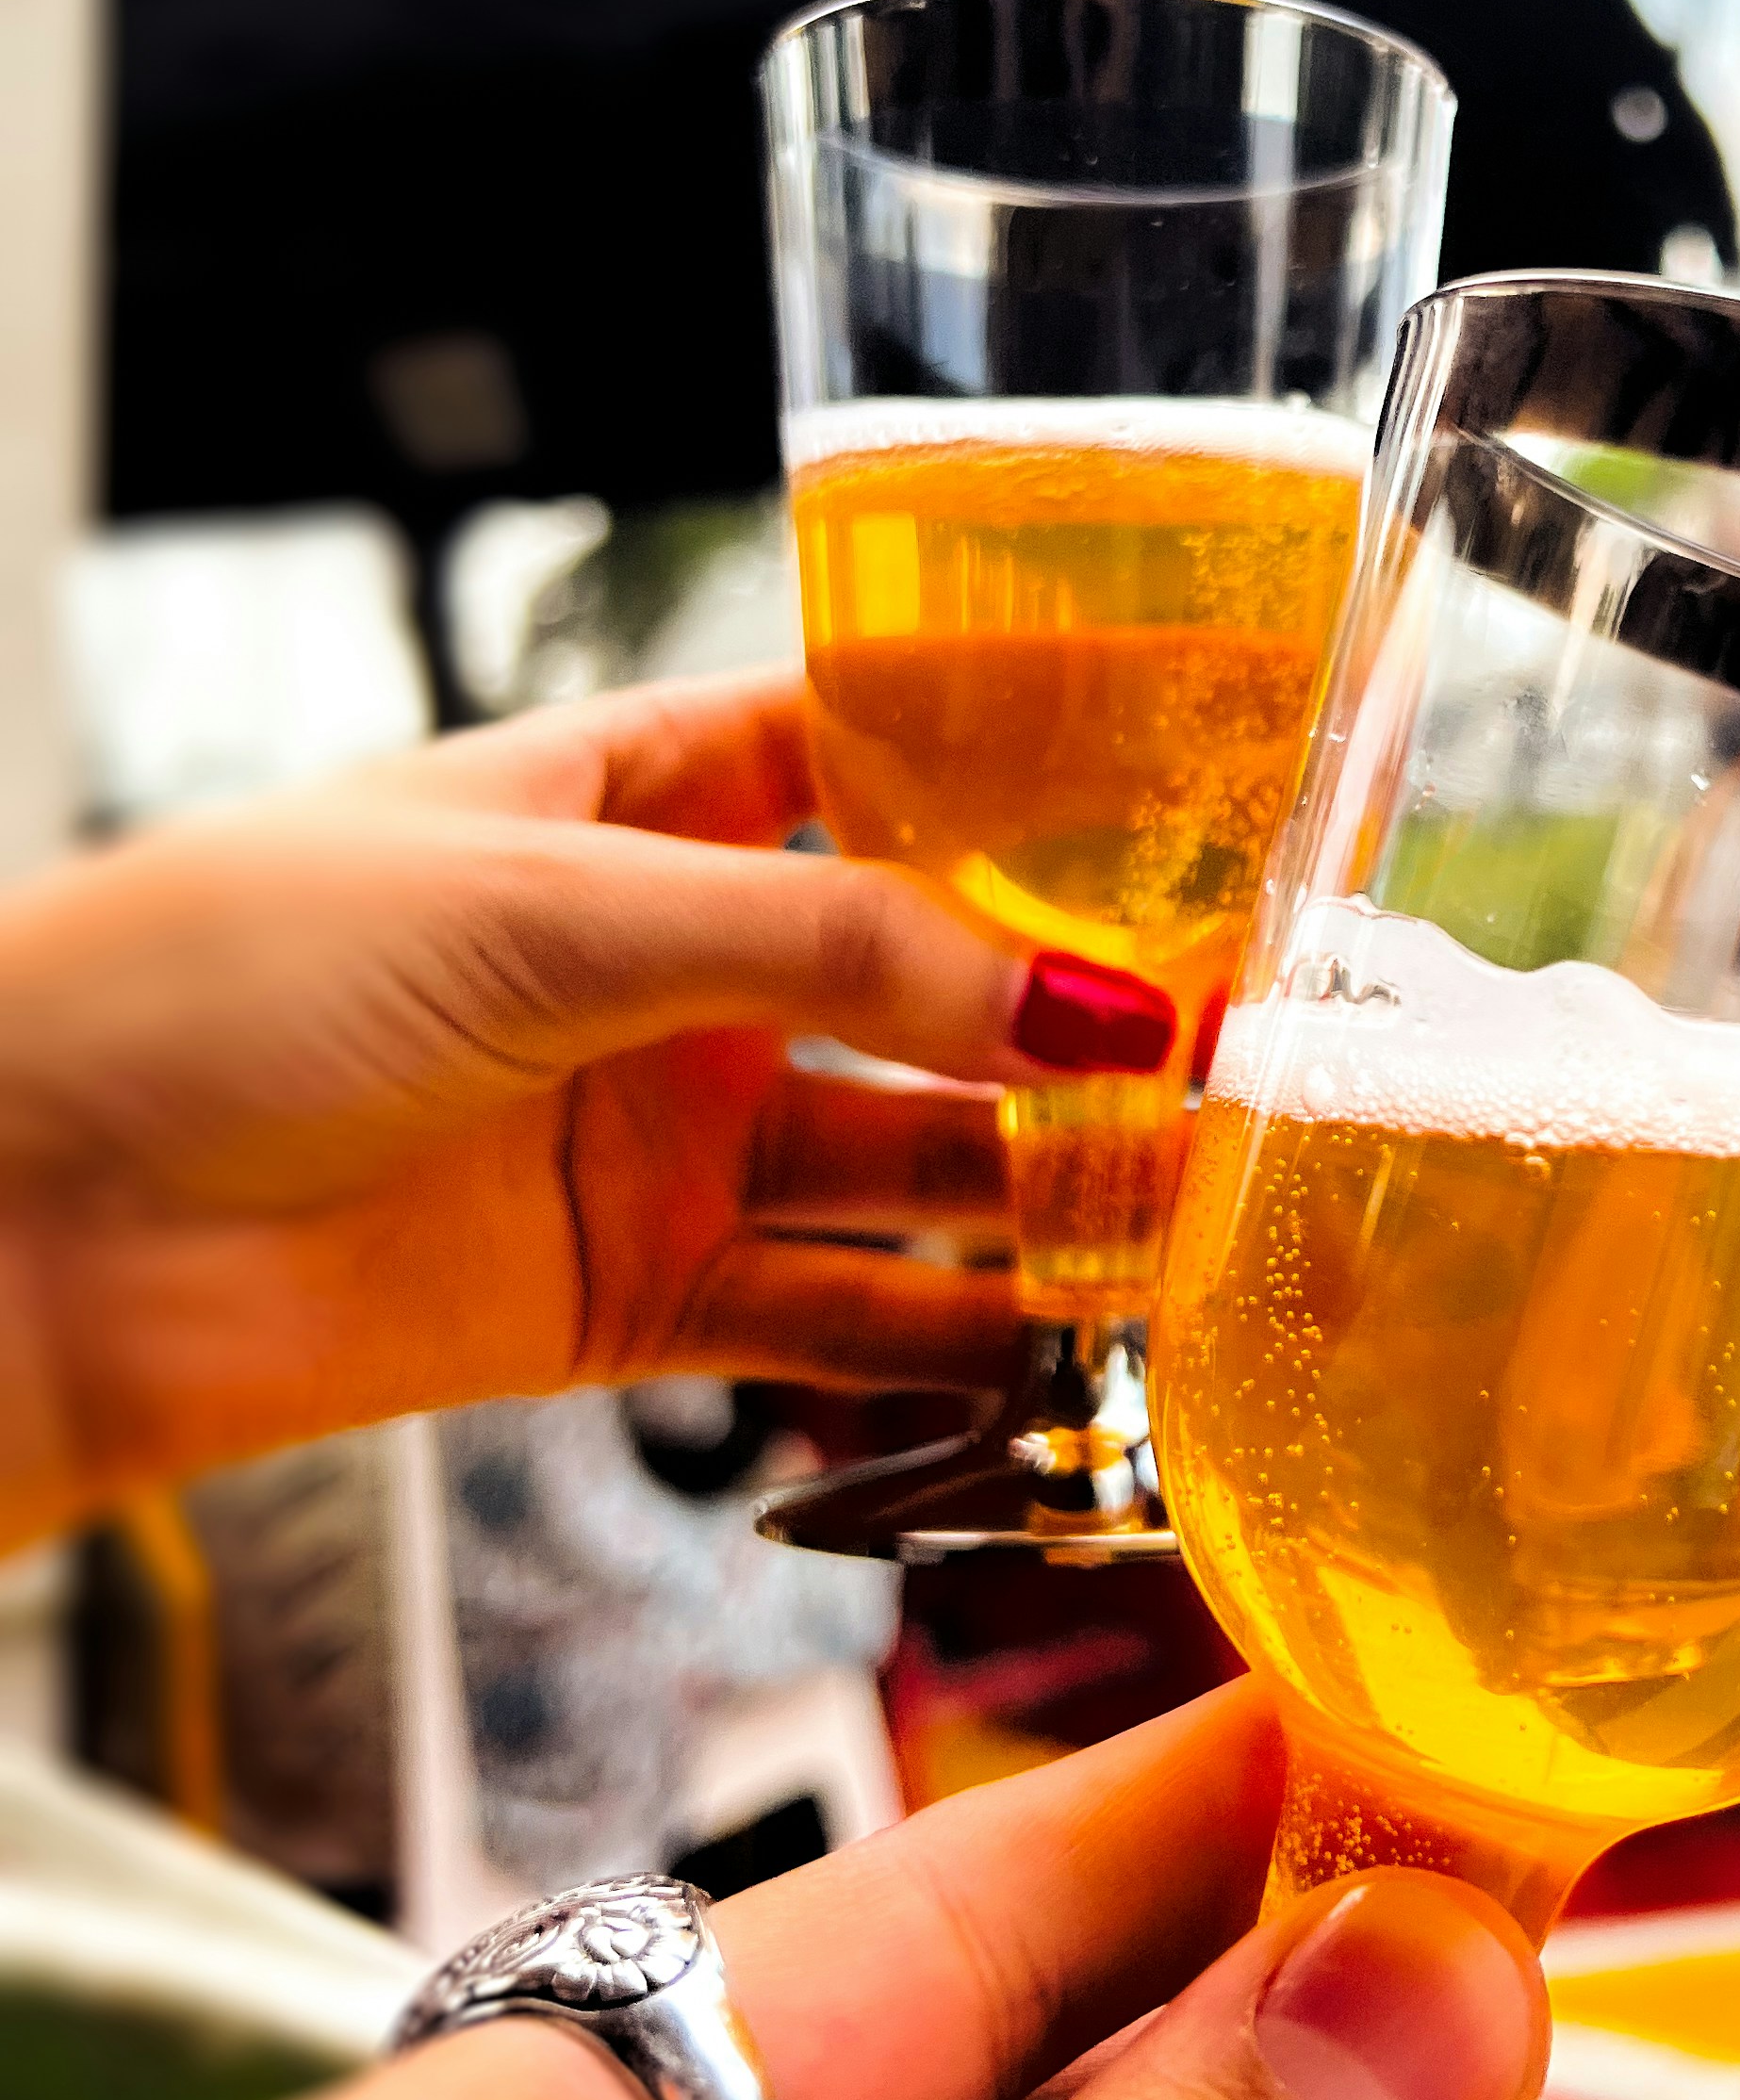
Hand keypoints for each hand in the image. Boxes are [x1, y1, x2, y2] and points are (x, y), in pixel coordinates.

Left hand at [0, 677, 1162, 1547]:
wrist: (23, 1219)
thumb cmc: (221, 977)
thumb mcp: (550, 909)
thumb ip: (830, 953)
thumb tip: (1085, 997)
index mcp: (636, 794)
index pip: (887, 754)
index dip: (1046, 775)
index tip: (1216, 793)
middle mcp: (673, 961)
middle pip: (933, 979)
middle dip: (1084, 1009)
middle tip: (1255, 1041)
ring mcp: (660, 1133)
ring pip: (911, 1158)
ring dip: (1049, 1186)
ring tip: (1209, 1206)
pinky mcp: (630, 1298)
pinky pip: (832, 1316)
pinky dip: (948, 1337)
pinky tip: (1070, 1345)